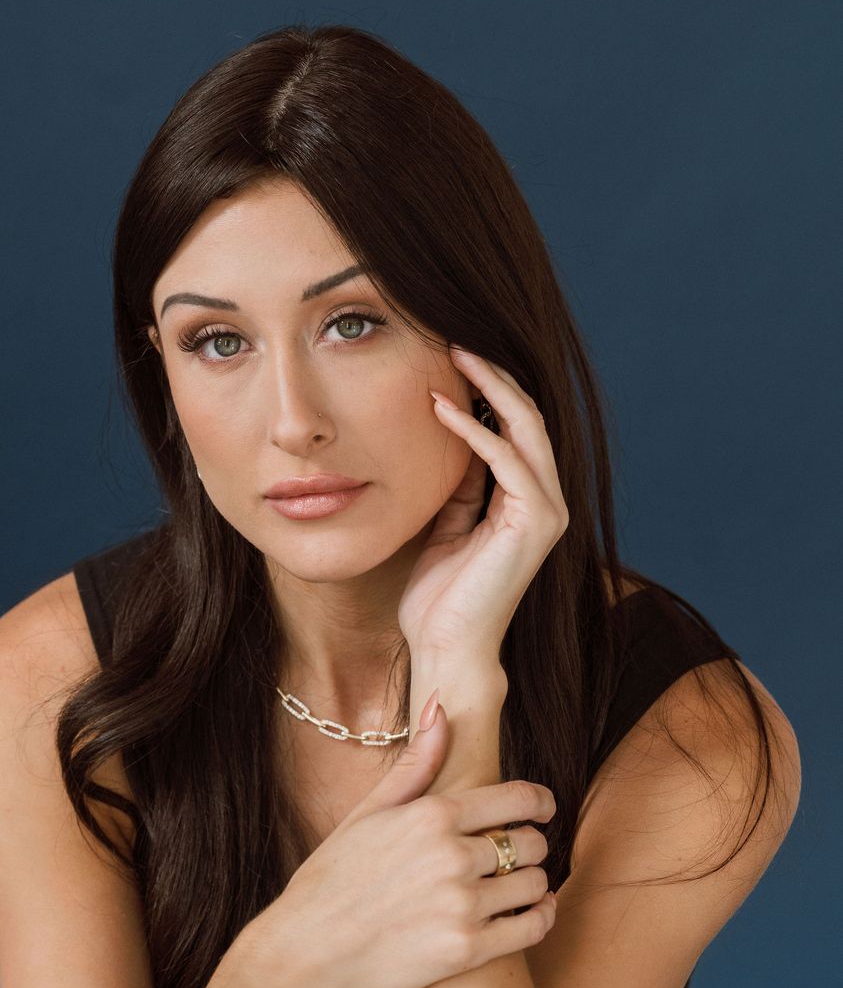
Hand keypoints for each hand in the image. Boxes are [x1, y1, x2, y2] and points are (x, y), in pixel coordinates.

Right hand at [256, 699, 556, 987]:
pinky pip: (531, 928)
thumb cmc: (331, 879)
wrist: (305, 953)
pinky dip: (540, 917)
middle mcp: (452, 856)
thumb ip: (414, 763)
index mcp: (432, 815)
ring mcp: (461, 905)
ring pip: (533, 884)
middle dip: (530, 845)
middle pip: (530, 842)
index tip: (544, 809)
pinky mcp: (466, 950)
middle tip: (519, 853)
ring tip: (519, 885)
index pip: (518, 798)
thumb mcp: (367, 812)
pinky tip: (532, 913)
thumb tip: (441, 706)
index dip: (540, 802)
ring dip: (532, 883)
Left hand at [397, 346, 568, 658]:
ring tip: (453, 356)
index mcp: (528, 501)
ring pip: (526, 427)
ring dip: (488, 387)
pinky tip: (441, 409)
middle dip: (493, 374)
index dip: (488, 389)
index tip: (449, 357)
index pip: (517, 427)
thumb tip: (453, 433)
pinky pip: (506, 459)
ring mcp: (547, 511)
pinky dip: (473, 429)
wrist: (446, 648)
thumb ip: (460, 483)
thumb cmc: (439, 597)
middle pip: (529, 416)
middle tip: (453, 339)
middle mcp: (547, 501)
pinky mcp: (534, 522)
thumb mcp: (447, 524)